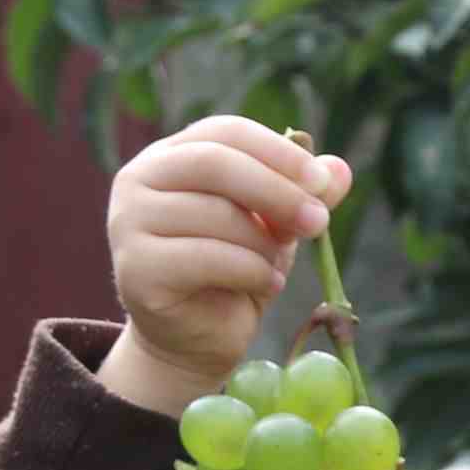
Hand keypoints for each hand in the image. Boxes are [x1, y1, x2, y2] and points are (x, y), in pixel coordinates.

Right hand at [99, 118, 353, 406]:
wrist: (197, 337)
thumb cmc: (234, 271)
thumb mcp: (275, 227)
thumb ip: (302, 196)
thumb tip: (340, 170)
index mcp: (171, 156)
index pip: (226, 131)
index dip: (278, 151)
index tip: (321, 181)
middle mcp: (138, 180)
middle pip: (215, 163)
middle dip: (277, 191)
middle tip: (319, 221)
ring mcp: (128, 223)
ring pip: (214, 214)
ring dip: (263, 243)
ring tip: (278, 266)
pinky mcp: (136, 268)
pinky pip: (207, 258)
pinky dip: (250, 271)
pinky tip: (267, 284)